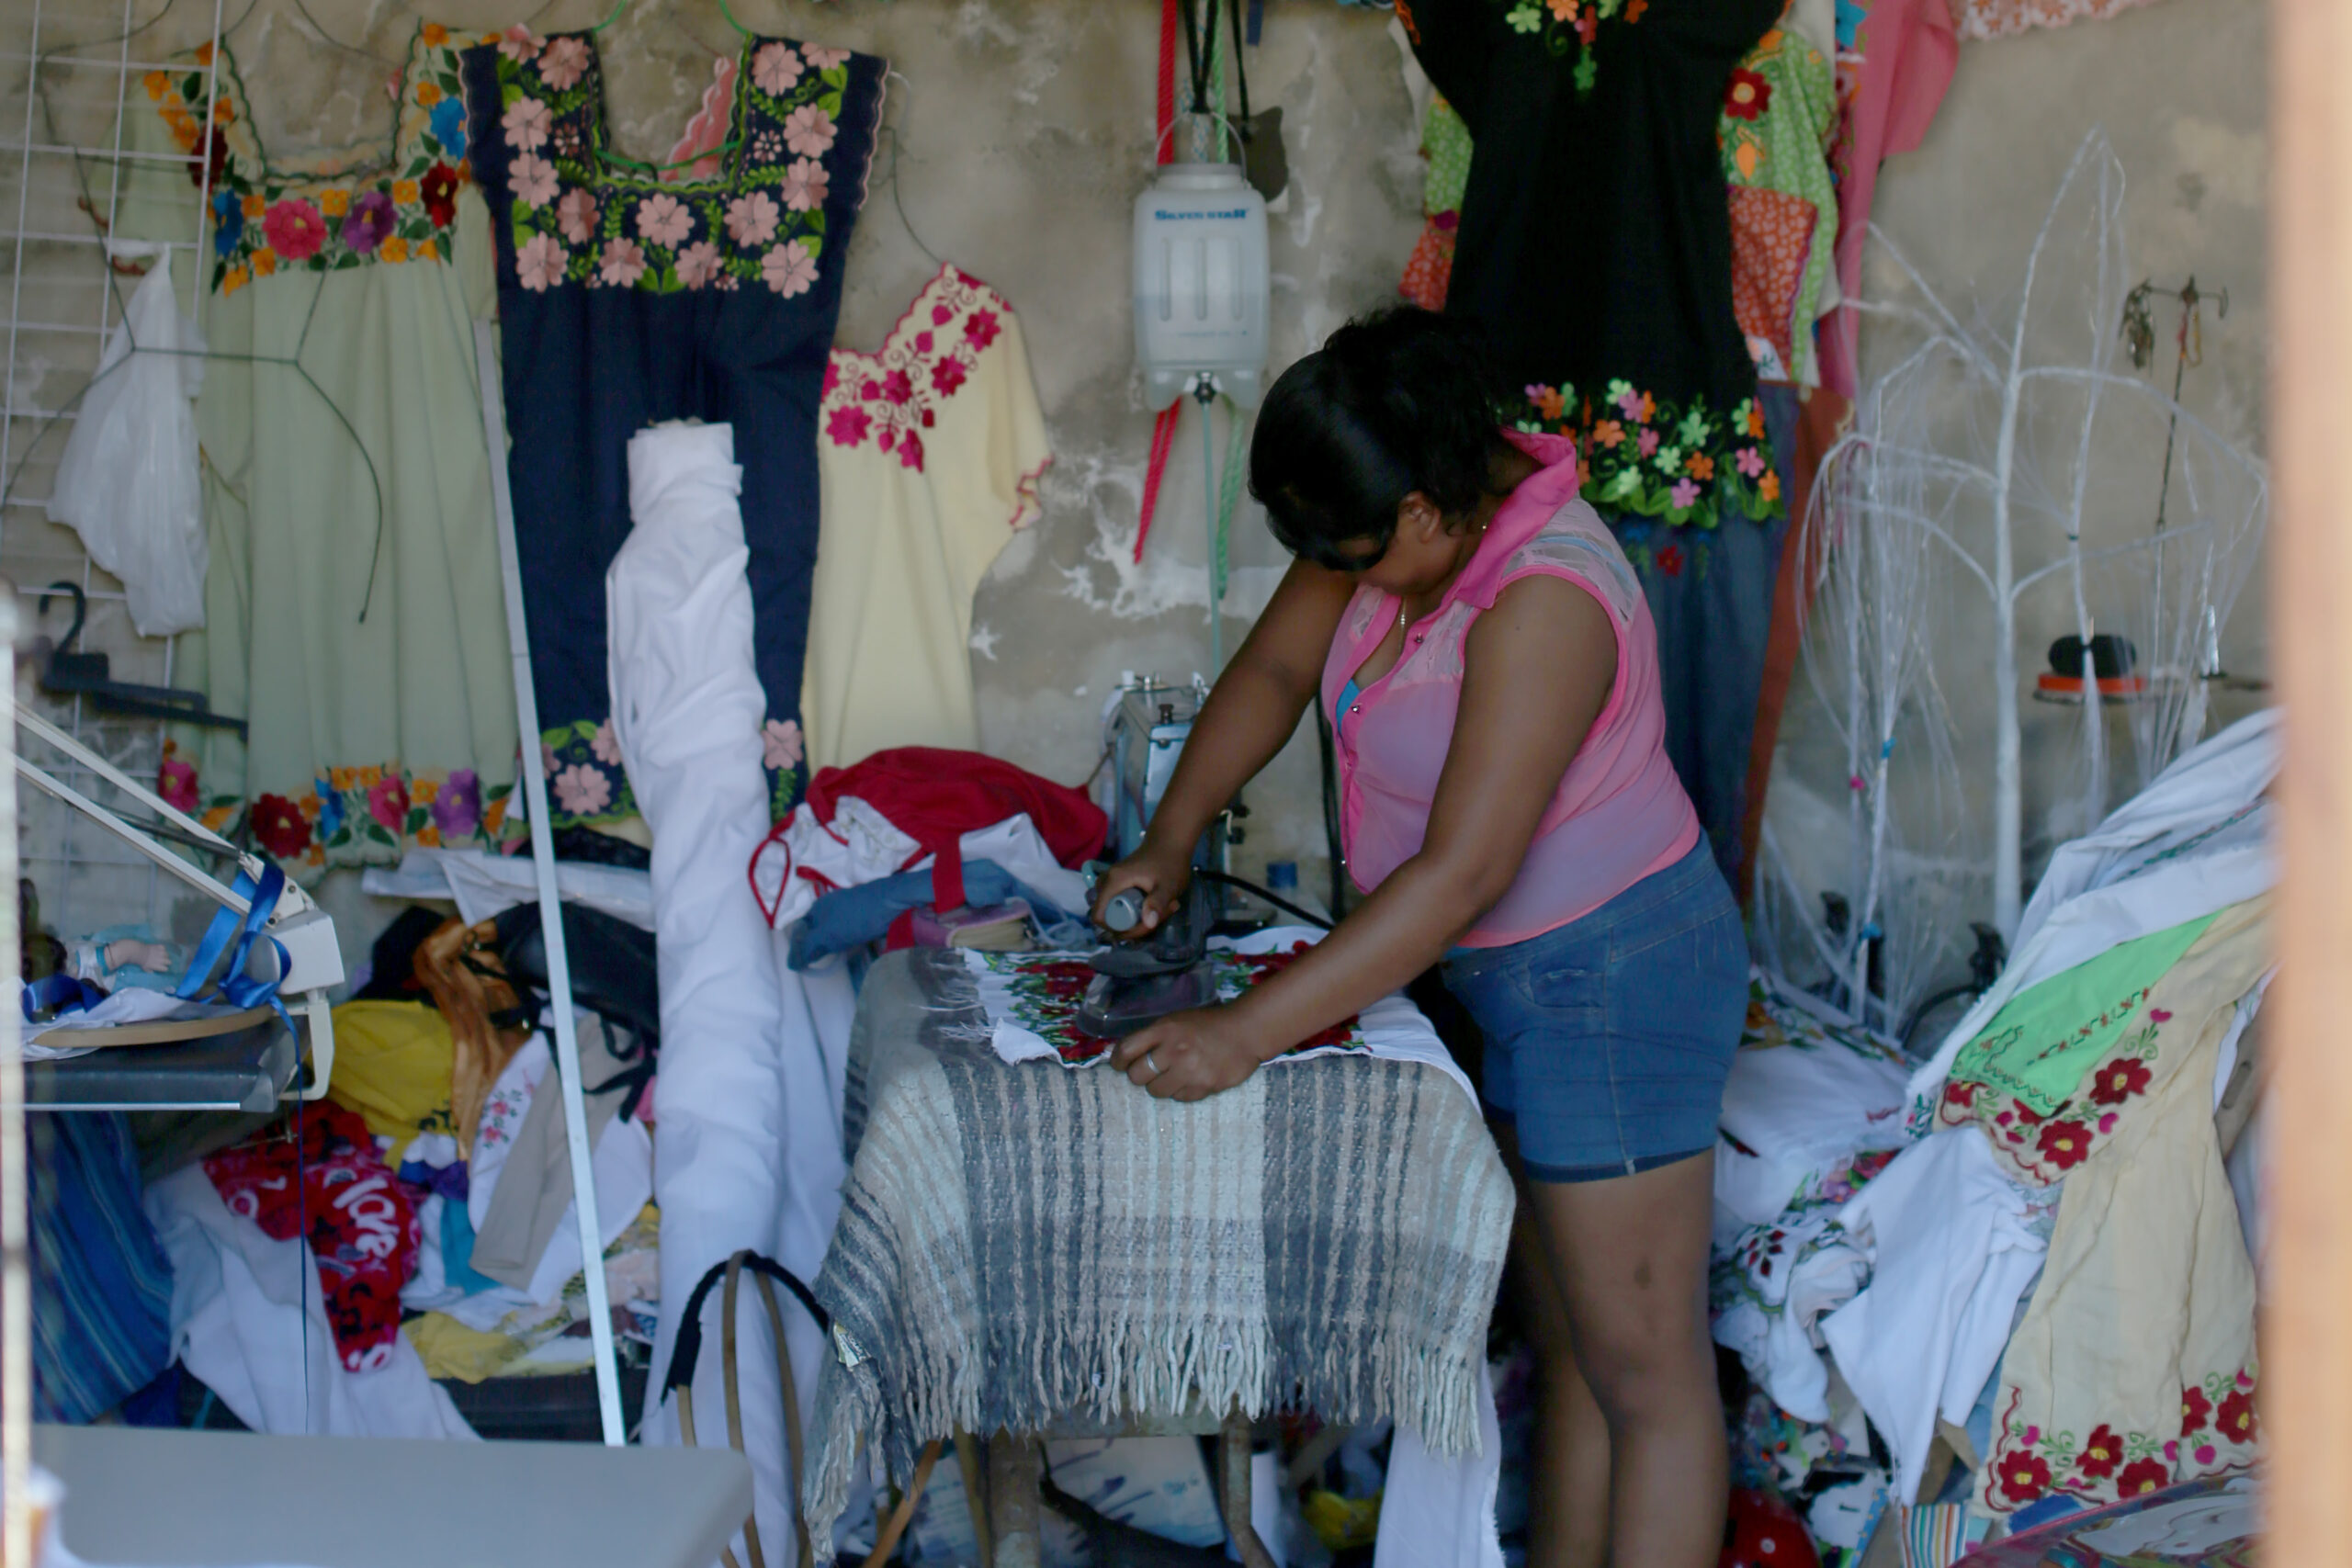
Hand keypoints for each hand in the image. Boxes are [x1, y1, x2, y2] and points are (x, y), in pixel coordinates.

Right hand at [1090, 843, 1193, 937]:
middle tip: (1155, 918)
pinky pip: (1118, 902)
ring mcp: (1110, 880)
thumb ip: (1158, 902)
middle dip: (1130, 925)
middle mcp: (1107, 880)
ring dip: (1133, 918)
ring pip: (1113, 909)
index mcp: (1113, 881)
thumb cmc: (1170, 862)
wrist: (1171, 841)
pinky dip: (1133, 909)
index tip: (1138, 928)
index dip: (1115, 929)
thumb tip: (1148, 923)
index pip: (1098, 915)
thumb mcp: (1168, 886)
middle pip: (1107, 914)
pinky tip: (1153, 905)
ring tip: (1156, 912)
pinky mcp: (1117, 881)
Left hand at [1111, 1004, 1268, 1101]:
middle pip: (1137, 1076)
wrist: (1246, 1032)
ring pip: (1156, 1091)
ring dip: (1161, 1085)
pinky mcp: (1204, 1088)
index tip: (1119, 1065)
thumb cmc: (1209, 1024)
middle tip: (1150, 1071)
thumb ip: (1154, 1036)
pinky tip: (1192, 1078)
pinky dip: (1181, 1091)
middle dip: (1140, 1075)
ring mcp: (1190, 1072)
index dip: (1117, 1061)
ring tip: (1174, 1074)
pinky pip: (1179, 1098)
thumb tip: (1126, 1055)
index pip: (1126, 1050)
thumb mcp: (1177, 1021)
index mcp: (1165, 1029)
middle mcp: (1174, 1051)